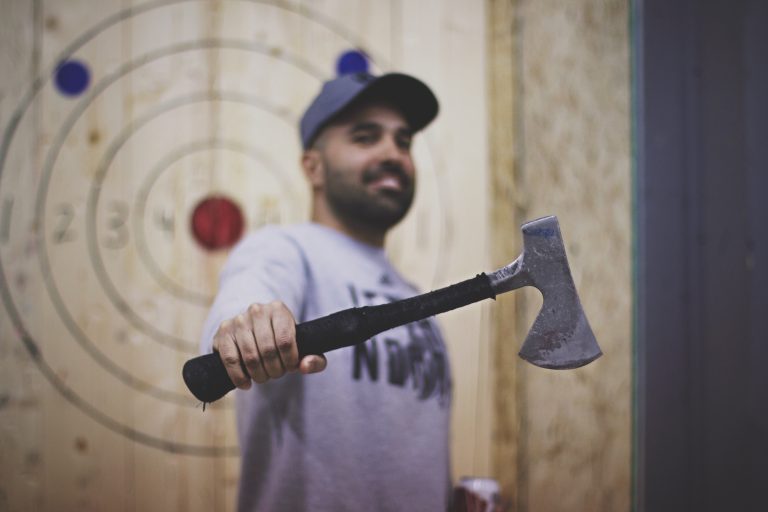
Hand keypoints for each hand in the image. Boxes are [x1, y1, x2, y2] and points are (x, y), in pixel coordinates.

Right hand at [212, 301, 326, 388]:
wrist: (254, 331)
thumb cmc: (282, 341)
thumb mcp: (303, 347)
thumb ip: (315, 359)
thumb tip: (304, 366)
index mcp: (278, 309)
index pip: (285, 340)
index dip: (289, 361)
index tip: (290, 368)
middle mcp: (257, 310)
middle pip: (267, 350)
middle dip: (274, 370)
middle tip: (276, 374)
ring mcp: (238, 320)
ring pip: (249, 356)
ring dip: (258, 375)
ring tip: (263, 377)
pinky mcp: (223, 332)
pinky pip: (230, 359)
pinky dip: (239, 376)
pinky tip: (246, 384)